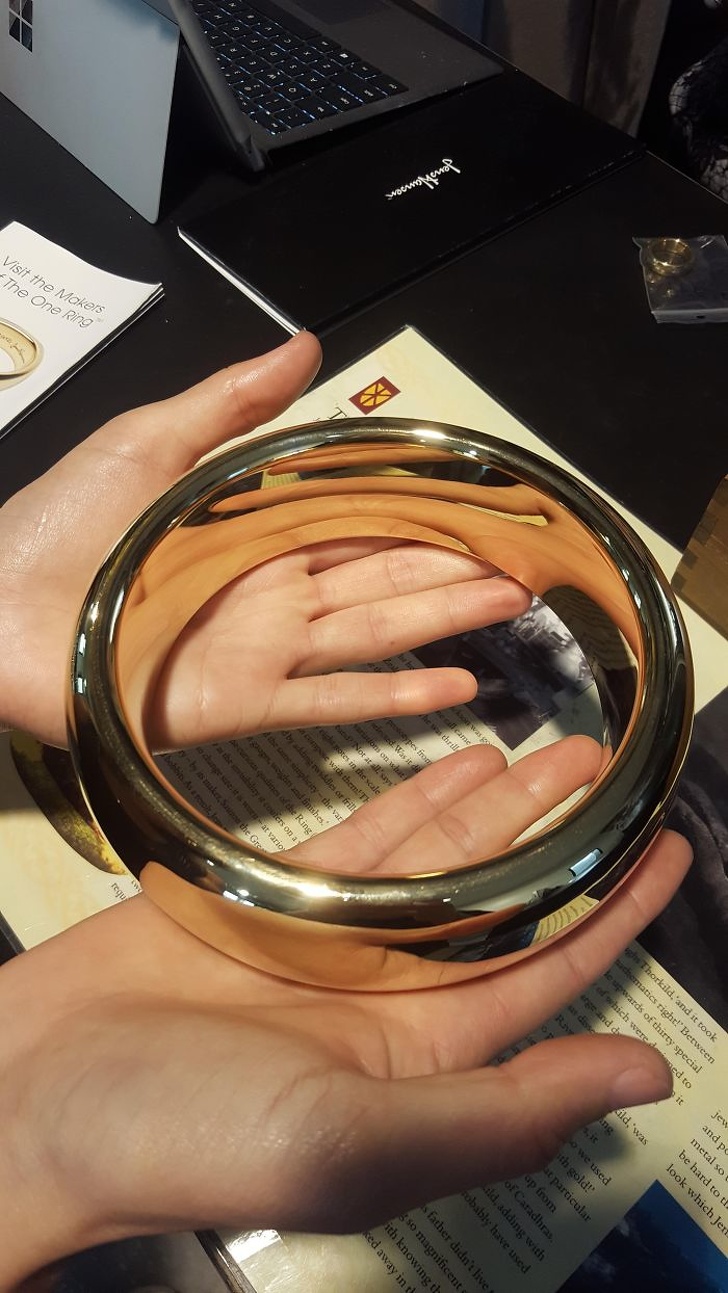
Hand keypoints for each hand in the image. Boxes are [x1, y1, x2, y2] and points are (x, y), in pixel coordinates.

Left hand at [0, 333, 528, 749]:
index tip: (484, 499)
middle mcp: (274, 587)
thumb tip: (306, 344)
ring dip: (445, 617)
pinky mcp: (243, 703)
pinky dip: (394, 699)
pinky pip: (331, 703)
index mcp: (257, 524)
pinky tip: (455, 691)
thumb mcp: (150, 445)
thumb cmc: (60, 528)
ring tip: (515, 602)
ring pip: (374, 629)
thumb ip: (231, 403)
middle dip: (457, 563)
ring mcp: (264, 649)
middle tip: (530, 556)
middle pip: (384, 572)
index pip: (360, 512)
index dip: (424, 506)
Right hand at [0, 736, 690, 1286]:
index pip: (551, 975)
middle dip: (563, 839)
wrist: (37, 1093)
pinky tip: (455, 764)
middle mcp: (391, 999)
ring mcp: (332, 944)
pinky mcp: (271, 901)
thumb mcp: (359, 1141)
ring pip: (439, 861)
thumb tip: (644, 1081)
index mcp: (427, 1063)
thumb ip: (503, 1110)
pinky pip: (361, 841)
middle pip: (503, 904)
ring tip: (555, 752)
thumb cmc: (187, 1134)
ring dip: (497, 808)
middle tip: (617, 772)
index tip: (671, 854)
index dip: (616, 915)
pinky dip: (411, 803)